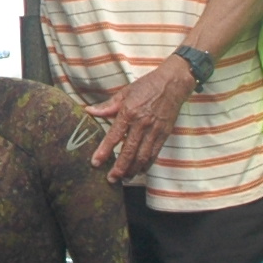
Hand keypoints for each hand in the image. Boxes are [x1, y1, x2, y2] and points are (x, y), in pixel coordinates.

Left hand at [87, 56, 200, 183]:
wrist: (173, 83)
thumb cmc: (147, 86)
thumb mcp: (125, 93)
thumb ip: (107, 106)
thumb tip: (89, 111)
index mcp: (129, 112)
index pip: (114, 136)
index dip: (104, 151)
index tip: (96, 162)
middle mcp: (142, 123)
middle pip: (129, 151)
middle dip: (119, 167)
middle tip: (111, 179)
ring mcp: (154, 130)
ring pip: (142, 156)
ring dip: (133, 169)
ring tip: (124, 178)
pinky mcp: (164, 133)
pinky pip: (154, 153)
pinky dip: (147, 164)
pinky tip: (140, 170)